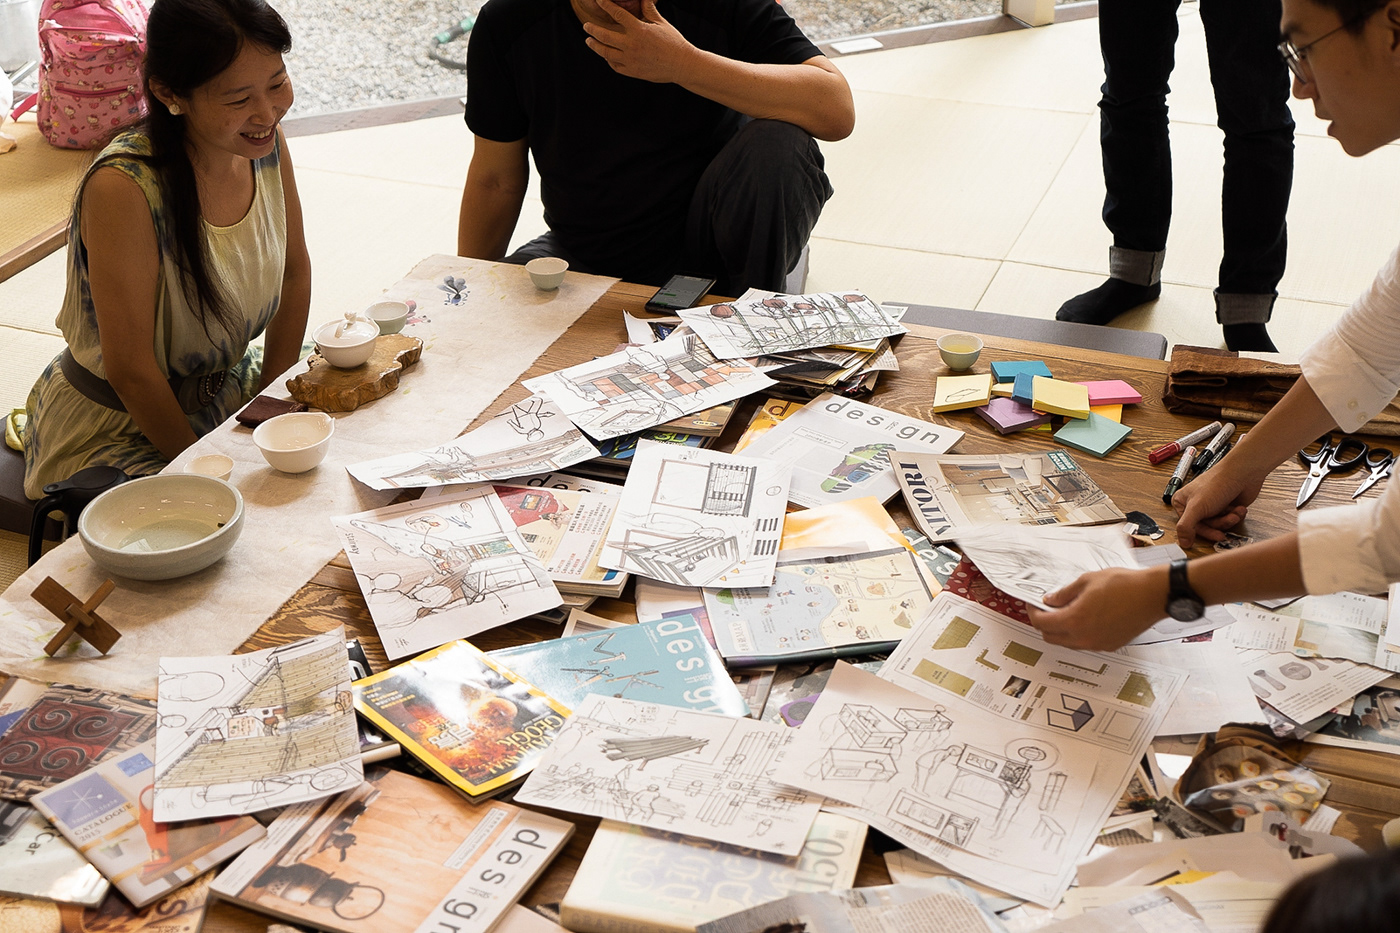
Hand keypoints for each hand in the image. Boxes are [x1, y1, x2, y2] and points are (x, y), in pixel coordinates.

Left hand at [582, 0, 695, 83]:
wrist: (681, 65)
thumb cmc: (673, 42)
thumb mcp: (661, 23)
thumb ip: (649, 9)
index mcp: (639, 30)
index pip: (617, 14)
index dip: (606, 5)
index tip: (598, 0)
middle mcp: (631, 45)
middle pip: (604, 35)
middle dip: (592, 29)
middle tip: (586, 26)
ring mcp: (630, 60)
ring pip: (605, 52)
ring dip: (595, 45)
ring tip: (589, 41)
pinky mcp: (632, 71)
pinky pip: (614, 65)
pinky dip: (608, 59)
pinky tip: (605, 55)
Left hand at [1026, 567, 1165, 650]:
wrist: (1153, 595)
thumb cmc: (1125, 585)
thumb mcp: (1087, 581)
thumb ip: (1064, 593)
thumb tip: (1050, 600)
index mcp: (1075, 620)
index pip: (1041, 623)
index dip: (1033, 612)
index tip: (1034, 604)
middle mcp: (1085, 637)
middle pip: (1051, 638)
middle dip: (1044, 623)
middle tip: (1047, 608)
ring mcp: (1098, 644)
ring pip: (1068, 643)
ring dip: (1061, 630)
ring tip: (1067, 611)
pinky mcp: (1110, 645)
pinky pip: (1085, 643)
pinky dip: (1079, 633)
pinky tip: (1085, 617)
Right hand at [1172, 458, 1263, 547]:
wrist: (1243, 473)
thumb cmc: (1218, 483)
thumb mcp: (1196, 507)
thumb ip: (1186, 526)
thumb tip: (1182, 543)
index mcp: (1182, 502)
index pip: (1189, 526)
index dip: (1204, 532)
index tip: (1214, 536)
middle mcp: (1196, 505)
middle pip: (1206, 527)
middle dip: (1220, 523)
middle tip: (1228, 519)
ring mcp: (1211, 506)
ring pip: (1219, 525)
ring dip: (1229, 519)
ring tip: (1234, 511)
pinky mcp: (1225, 507)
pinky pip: (1229, 520)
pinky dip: (1236, 515)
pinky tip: (1238, 508)